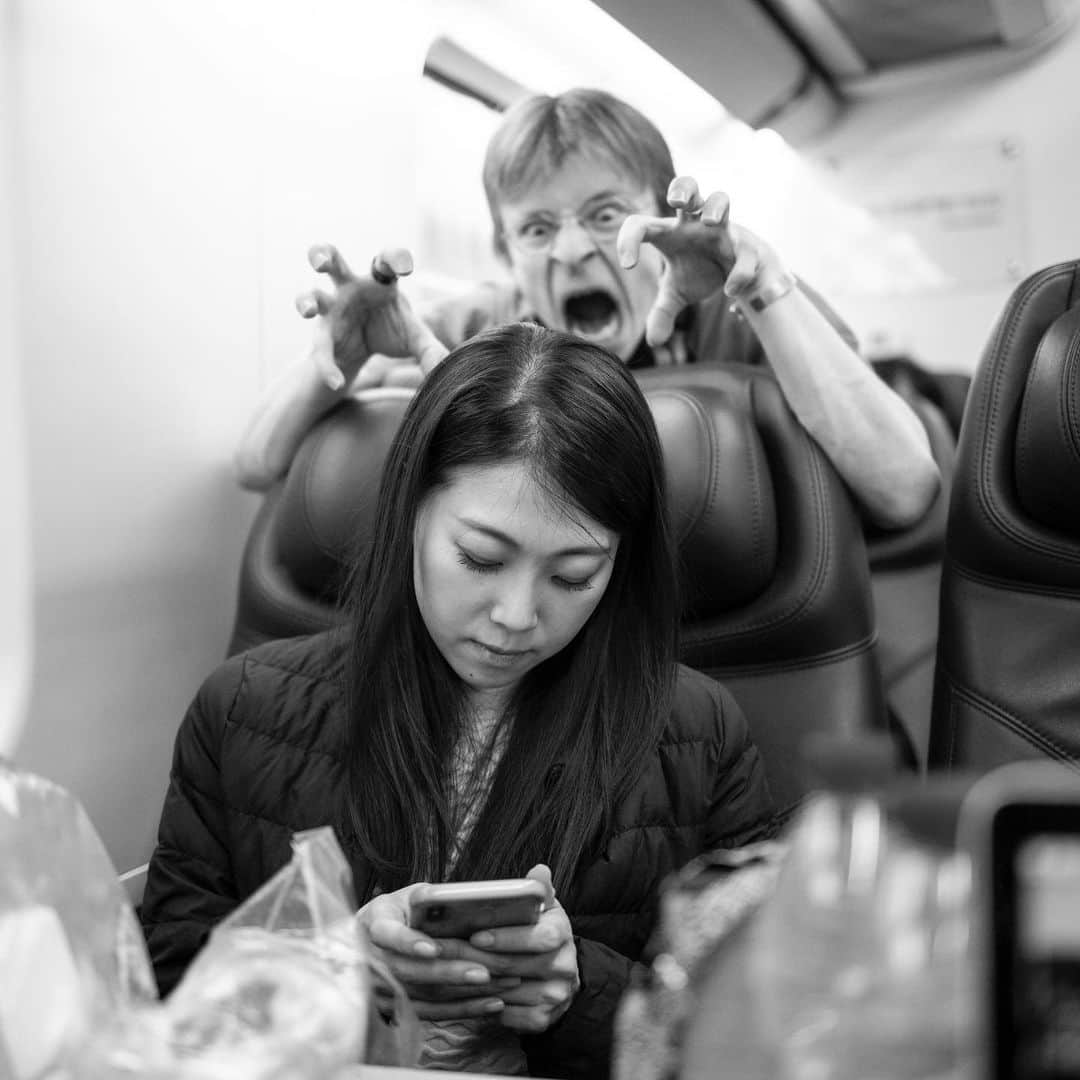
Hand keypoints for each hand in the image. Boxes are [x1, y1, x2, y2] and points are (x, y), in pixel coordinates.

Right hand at [296, 244, 448, 391]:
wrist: (367, 351)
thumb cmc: (392, 330)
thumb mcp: (415, 339)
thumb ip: (431, 350)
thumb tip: (445, 370)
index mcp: (379, 281)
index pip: (385, 262)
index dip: (393, 258)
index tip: (404, 266)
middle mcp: (351, 287)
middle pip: (333, 262)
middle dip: (323, 256)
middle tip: (321, 261)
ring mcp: (332, 308)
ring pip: (311, 296)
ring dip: (305, 300)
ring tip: (306, 309)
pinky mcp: (323, 334)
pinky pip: (320, 349)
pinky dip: (327, 367)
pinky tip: (337, 383)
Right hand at [357, 883, 519, 1021]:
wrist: (364, 943)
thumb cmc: (397, 912)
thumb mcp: (406, 896)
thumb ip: (427, 897)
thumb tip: (454, 897)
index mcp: (374, 924)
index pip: (388, 935)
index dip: (409, 943)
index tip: (434, 948)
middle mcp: (372, 960)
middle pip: (412, 971)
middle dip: (450, 972)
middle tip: (486, 971)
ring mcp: (380, 989)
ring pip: (425, 995)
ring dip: (464, 992)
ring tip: (499, 984)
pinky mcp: (395, 1008)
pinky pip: (432, 1013)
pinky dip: (465, 1009)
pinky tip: (492, 1003)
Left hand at [439, 865, 579, 1033]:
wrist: (561, 974)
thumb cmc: (541, 933)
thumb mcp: (545, 908)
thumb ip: (539, 889)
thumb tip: (539, 871)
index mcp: (562, 933)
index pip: (540, 936)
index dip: (507, 936)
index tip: (476, 934)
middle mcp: (563, 965)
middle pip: (515, 964)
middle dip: (474, 957)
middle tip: (442, 950)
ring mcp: (555, 994)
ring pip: (507, 991)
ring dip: (474, 982)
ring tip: (444, 969)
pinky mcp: (544, 1019)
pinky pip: (510, 1016)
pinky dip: (485, 1006)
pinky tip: (464, 993)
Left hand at [617, 176, 786, 346]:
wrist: (740, 271)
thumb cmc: (702, 271)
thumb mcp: (678, 293)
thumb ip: (663, 312)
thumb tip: (654, 341)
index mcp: (671, 232)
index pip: (641, 225)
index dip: (629, 239)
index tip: (627, 265)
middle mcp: (695, 224)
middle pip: (687, 188)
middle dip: (683, 189)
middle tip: (676, 202)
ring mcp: (722, 230)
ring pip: (721, 200)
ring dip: (716, 206)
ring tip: (710, 222)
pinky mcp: (745, 244)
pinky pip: (745, 252)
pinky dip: (739, 271)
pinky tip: (730, 292)